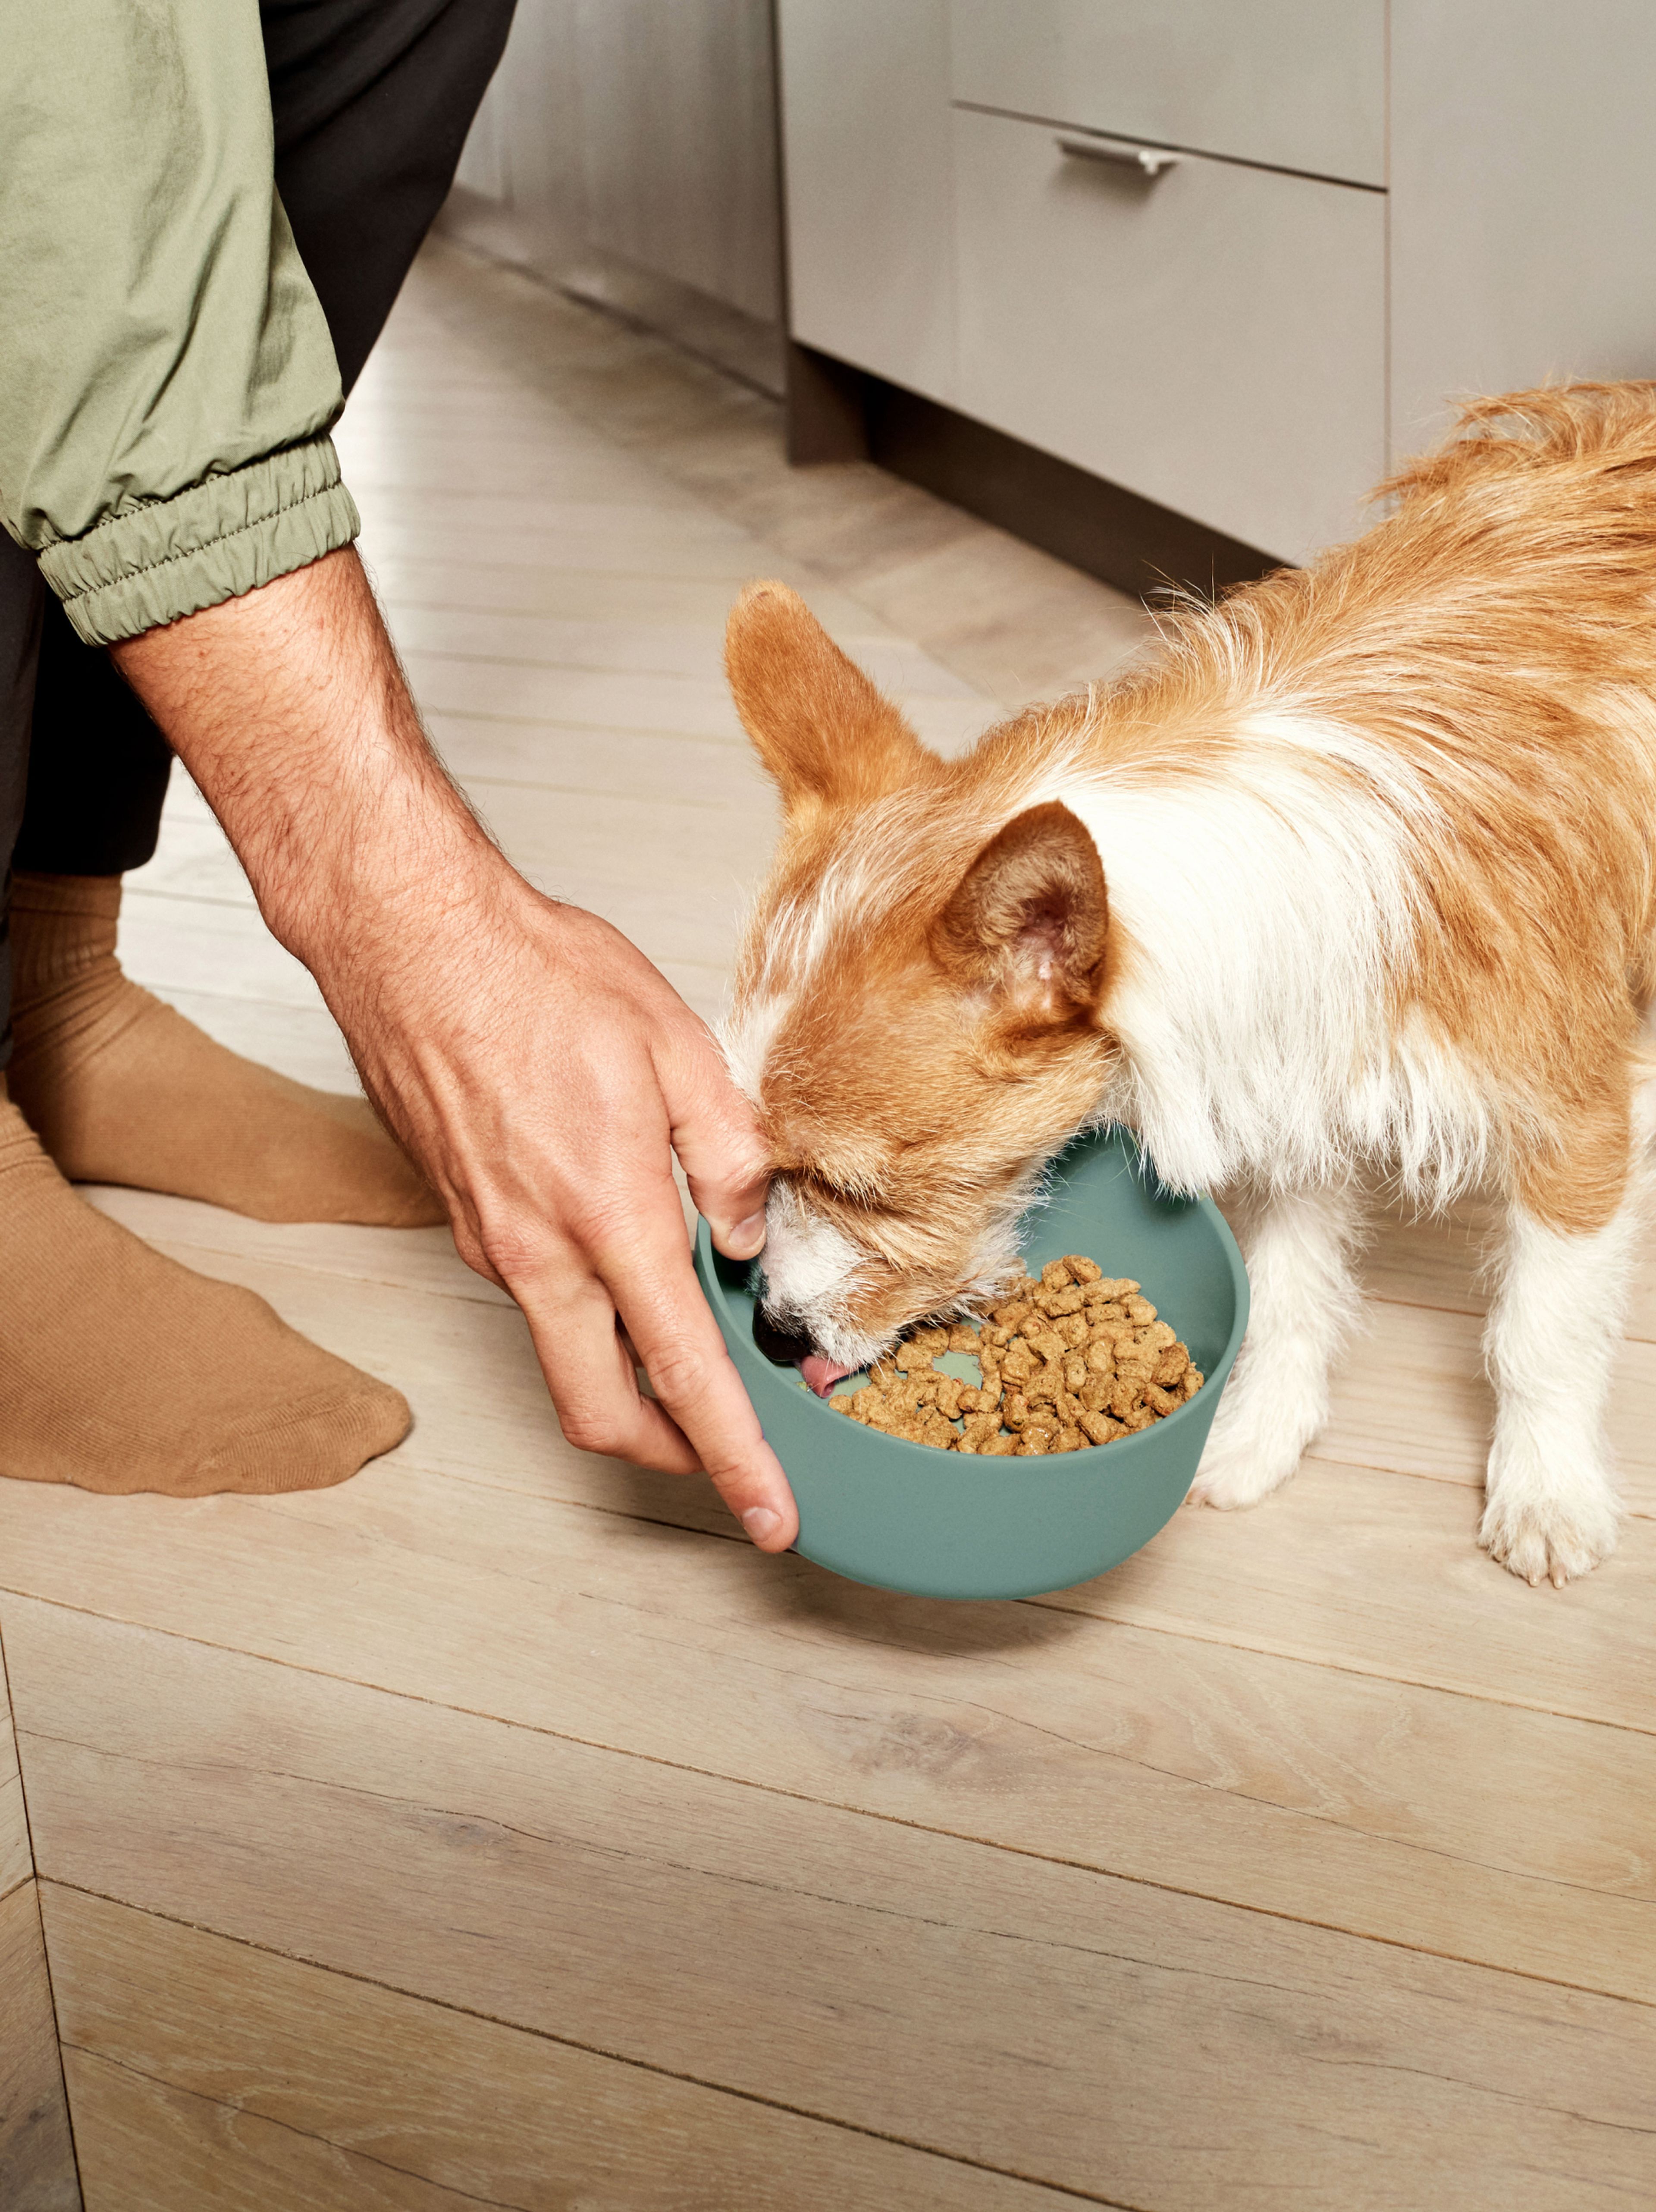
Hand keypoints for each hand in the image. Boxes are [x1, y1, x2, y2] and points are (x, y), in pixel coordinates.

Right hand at [113, 549, 797, 1547]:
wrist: (410, 941)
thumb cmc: (535, 977)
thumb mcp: (676, 1046)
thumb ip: (728, 1153)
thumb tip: (743, 1234)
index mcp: (606, 1215)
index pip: (682, 1373)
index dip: (734, 1459)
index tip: (769, 1514)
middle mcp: (538, 1252)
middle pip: (602, 1410)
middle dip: (673, 1456)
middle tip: (732, 1459)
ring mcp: (491, 1244)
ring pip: (566, 1357)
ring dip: (632, 1380)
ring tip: (695, 1355)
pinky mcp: (464, 1223)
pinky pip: (537, 1300)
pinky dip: (592, 1316)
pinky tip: (629, 1270)